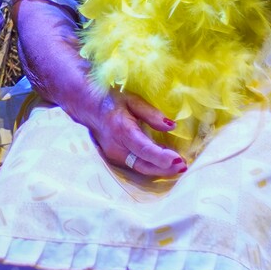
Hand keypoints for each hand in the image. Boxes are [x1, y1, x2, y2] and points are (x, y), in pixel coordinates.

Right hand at [68, 88, 186, 178]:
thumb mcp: (132, 100)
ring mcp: (114, 155)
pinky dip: (151, 165)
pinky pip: (135, 165)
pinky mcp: (114, 158)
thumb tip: (171, 126)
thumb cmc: (111, 100)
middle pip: (144, 164)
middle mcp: (116, 147)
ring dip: (159, 169)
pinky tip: (164, 162)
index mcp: (122, 130)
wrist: (86, 107)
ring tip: (178, 165)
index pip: (144, 149)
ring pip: (140, 167)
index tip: (178, 160)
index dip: (162, 158)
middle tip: (184, 165)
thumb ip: (151, 114)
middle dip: (165, 168)